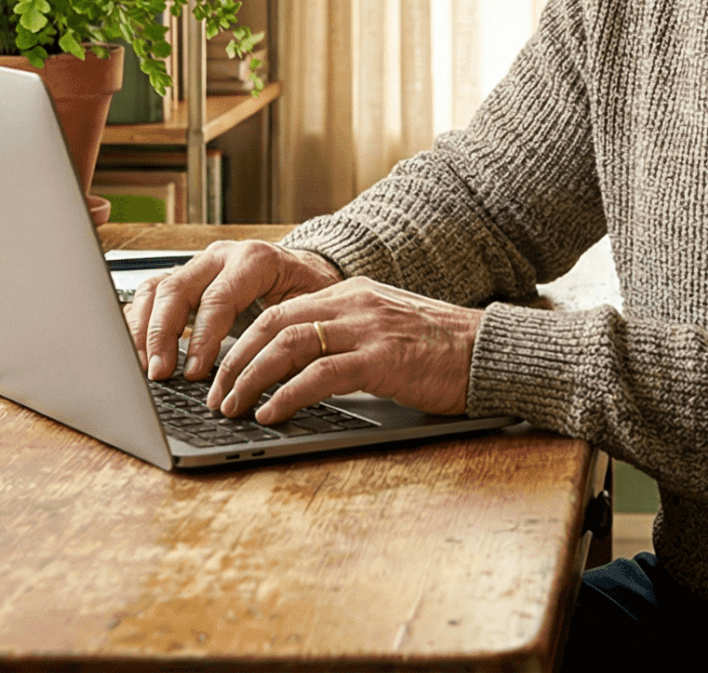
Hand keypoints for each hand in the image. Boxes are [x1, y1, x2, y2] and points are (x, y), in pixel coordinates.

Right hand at [127, 240, 342, 379]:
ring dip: (144, 328)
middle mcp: (221, 256)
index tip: (194, 372)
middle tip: (160, 373)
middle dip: (163, 334)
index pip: (218, 298)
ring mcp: (200, 264)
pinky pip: (153, 293)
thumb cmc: (310, 291)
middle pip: (177, 288)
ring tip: (144, 366)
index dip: (202, 337)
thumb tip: (267, 378)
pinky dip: (141, 321)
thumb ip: (288, 335)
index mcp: (255, 259)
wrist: (309, 268)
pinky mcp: (187, 278)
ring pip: (158, 288)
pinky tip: (140, 352)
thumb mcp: (310, 309)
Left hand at [206, 277, 483, 422]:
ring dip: (251, 378)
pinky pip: (320, 374)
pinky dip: (287, 395)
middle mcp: (355, 304)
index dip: (244, 341)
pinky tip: (271, 413)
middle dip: (236, 360)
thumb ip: (346, 338)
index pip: (281, 311)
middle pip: (273, 324)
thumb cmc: (442, 351)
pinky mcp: (382, 358)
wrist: (491, 352)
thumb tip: (299, 369)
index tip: (223, 371)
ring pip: (288, 345)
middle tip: (216, 394)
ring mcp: (368, 328)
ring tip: (232, 407)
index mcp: (352, 294)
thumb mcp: (385, 331)